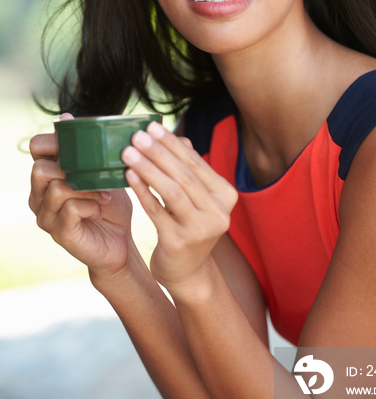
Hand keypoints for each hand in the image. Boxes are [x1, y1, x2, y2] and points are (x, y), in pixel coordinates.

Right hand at [29, 114, 132, 280]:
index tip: (84, 147)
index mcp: (46, 176)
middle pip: (40, 168)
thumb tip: (65, 116)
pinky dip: (89, 205)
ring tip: (103, 194)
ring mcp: (46, 216)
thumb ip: (85, 150)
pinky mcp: (59, 233)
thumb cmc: (110, 205)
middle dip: (73, 167)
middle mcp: (39, 196)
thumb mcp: (101, 172)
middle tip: (97, 174)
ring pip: (55, 188)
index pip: (36, 147)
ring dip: (85, 187)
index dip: (57, 140)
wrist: (120, 242)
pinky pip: (68, 209)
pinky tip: (100, 208)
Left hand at [121, 121, 237, 296]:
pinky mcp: (179, 242)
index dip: (172, 143)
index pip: (196, 163)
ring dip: (148, 168)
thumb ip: (188, 170)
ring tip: (127, 152)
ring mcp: (201, 229)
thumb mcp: (194, 199)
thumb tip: (179, 137)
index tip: (151, 126)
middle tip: (136, 135)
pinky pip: (157, 211)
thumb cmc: (188, 227)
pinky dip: (143, 191)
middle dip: (158, 152)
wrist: (187, 273)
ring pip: (172, 191)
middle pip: (184, 175)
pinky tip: (128, 176)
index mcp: (225, 196)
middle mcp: (219, 212)